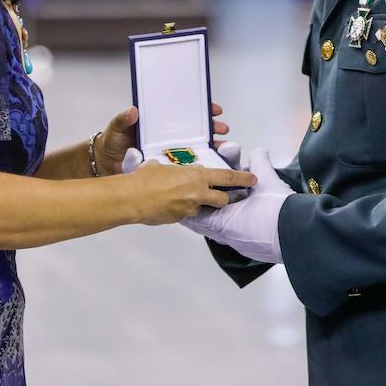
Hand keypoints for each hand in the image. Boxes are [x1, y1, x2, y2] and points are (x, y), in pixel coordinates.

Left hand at [96, 102, 230, 176]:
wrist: (106, 164)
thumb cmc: (113, 142)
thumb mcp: (117, 128)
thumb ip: (123, 119)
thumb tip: (132, 111)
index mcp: (161, 123)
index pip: (185, 112)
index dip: (202, 109)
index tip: (213, 109)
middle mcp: (169, 136)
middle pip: (197, 129)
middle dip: (213, 127)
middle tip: (221, 128)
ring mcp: (171, 151)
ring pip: (198, 147)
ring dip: (213, 146)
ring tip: (223, 147)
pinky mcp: (169, 167)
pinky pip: (188, 166)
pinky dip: (202, 167)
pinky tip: (213, 167)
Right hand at [126, 162, 255, 225]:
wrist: (132, 198)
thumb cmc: (145, 177)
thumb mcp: (162, 166)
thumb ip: (173, 170)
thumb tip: (169, 170)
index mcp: (197, 176)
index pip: (227, 177)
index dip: (242, 179)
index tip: (253, 180)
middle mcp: (197, 193)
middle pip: (222, 199)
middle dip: (224, 199)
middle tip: (223, 196)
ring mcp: (189, 209)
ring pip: (202, 208)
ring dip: (199, 204)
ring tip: (185, 198)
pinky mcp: (180, 219)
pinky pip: (186, 214)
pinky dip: (182, 209)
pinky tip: (169, 205)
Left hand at [182, 148, 293, 263]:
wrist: (301, 235)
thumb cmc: (279, 210)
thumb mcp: (267, 180)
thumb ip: (258, 162)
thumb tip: (258, 152)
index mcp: (224, 223)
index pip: (197, 216)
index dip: (195, 204)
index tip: (193, 198)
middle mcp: (229, 238)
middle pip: (208, 226)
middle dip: (207, 212)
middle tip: (205, 203)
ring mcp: (241, 246)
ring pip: (223, 233)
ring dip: (222, 221)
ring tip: (226, 210)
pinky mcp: (254, 250)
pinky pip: (238, 239)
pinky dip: (236, 229)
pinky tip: (245, 220)